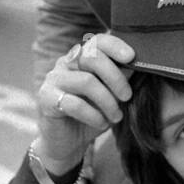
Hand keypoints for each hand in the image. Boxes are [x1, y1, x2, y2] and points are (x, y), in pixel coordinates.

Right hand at [35, 33, 135, 172]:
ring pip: (86, 81)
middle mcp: (65, 63)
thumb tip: (137, 64)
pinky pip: (74, 103)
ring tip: (116, 116)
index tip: (131, 57)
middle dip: (115, 77)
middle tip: (127, 97)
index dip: (115, 45)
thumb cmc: (92, 114)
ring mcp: (53, 79)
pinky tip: (102, 124)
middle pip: (92, 57)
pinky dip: (94, 115)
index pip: (97, 41)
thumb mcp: (111, 95)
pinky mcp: (46, 99)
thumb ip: (120, 78)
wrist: (67, 143)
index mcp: (81, 57)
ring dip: (107, 101)